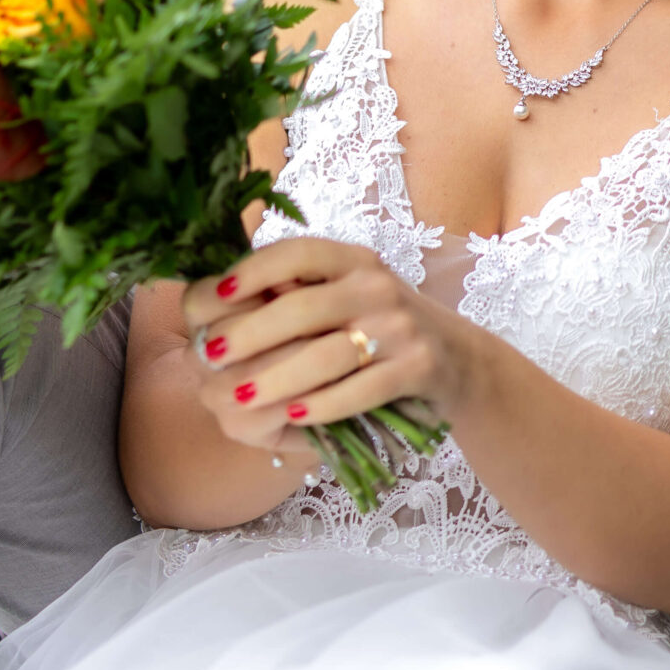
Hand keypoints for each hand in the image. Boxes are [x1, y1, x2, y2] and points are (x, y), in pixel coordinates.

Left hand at [182, 239, 459, 460]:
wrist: (460, 361)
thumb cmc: (380, 328)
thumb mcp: (345, 295)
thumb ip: (295, 293)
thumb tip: (213, 299)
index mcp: (352, 260)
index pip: (297, 253)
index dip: (252, 271)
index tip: (215, 294)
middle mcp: (377, 286)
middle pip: (301, 308)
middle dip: (248, 334)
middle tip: (210, 356)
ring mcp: (400, 327)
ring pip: (327, 355)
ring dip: (276, 379)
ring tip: (238, 398)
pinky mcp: (418, 368)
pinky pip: (362, 389)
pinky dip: (323, 405)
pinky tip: (293, 417)